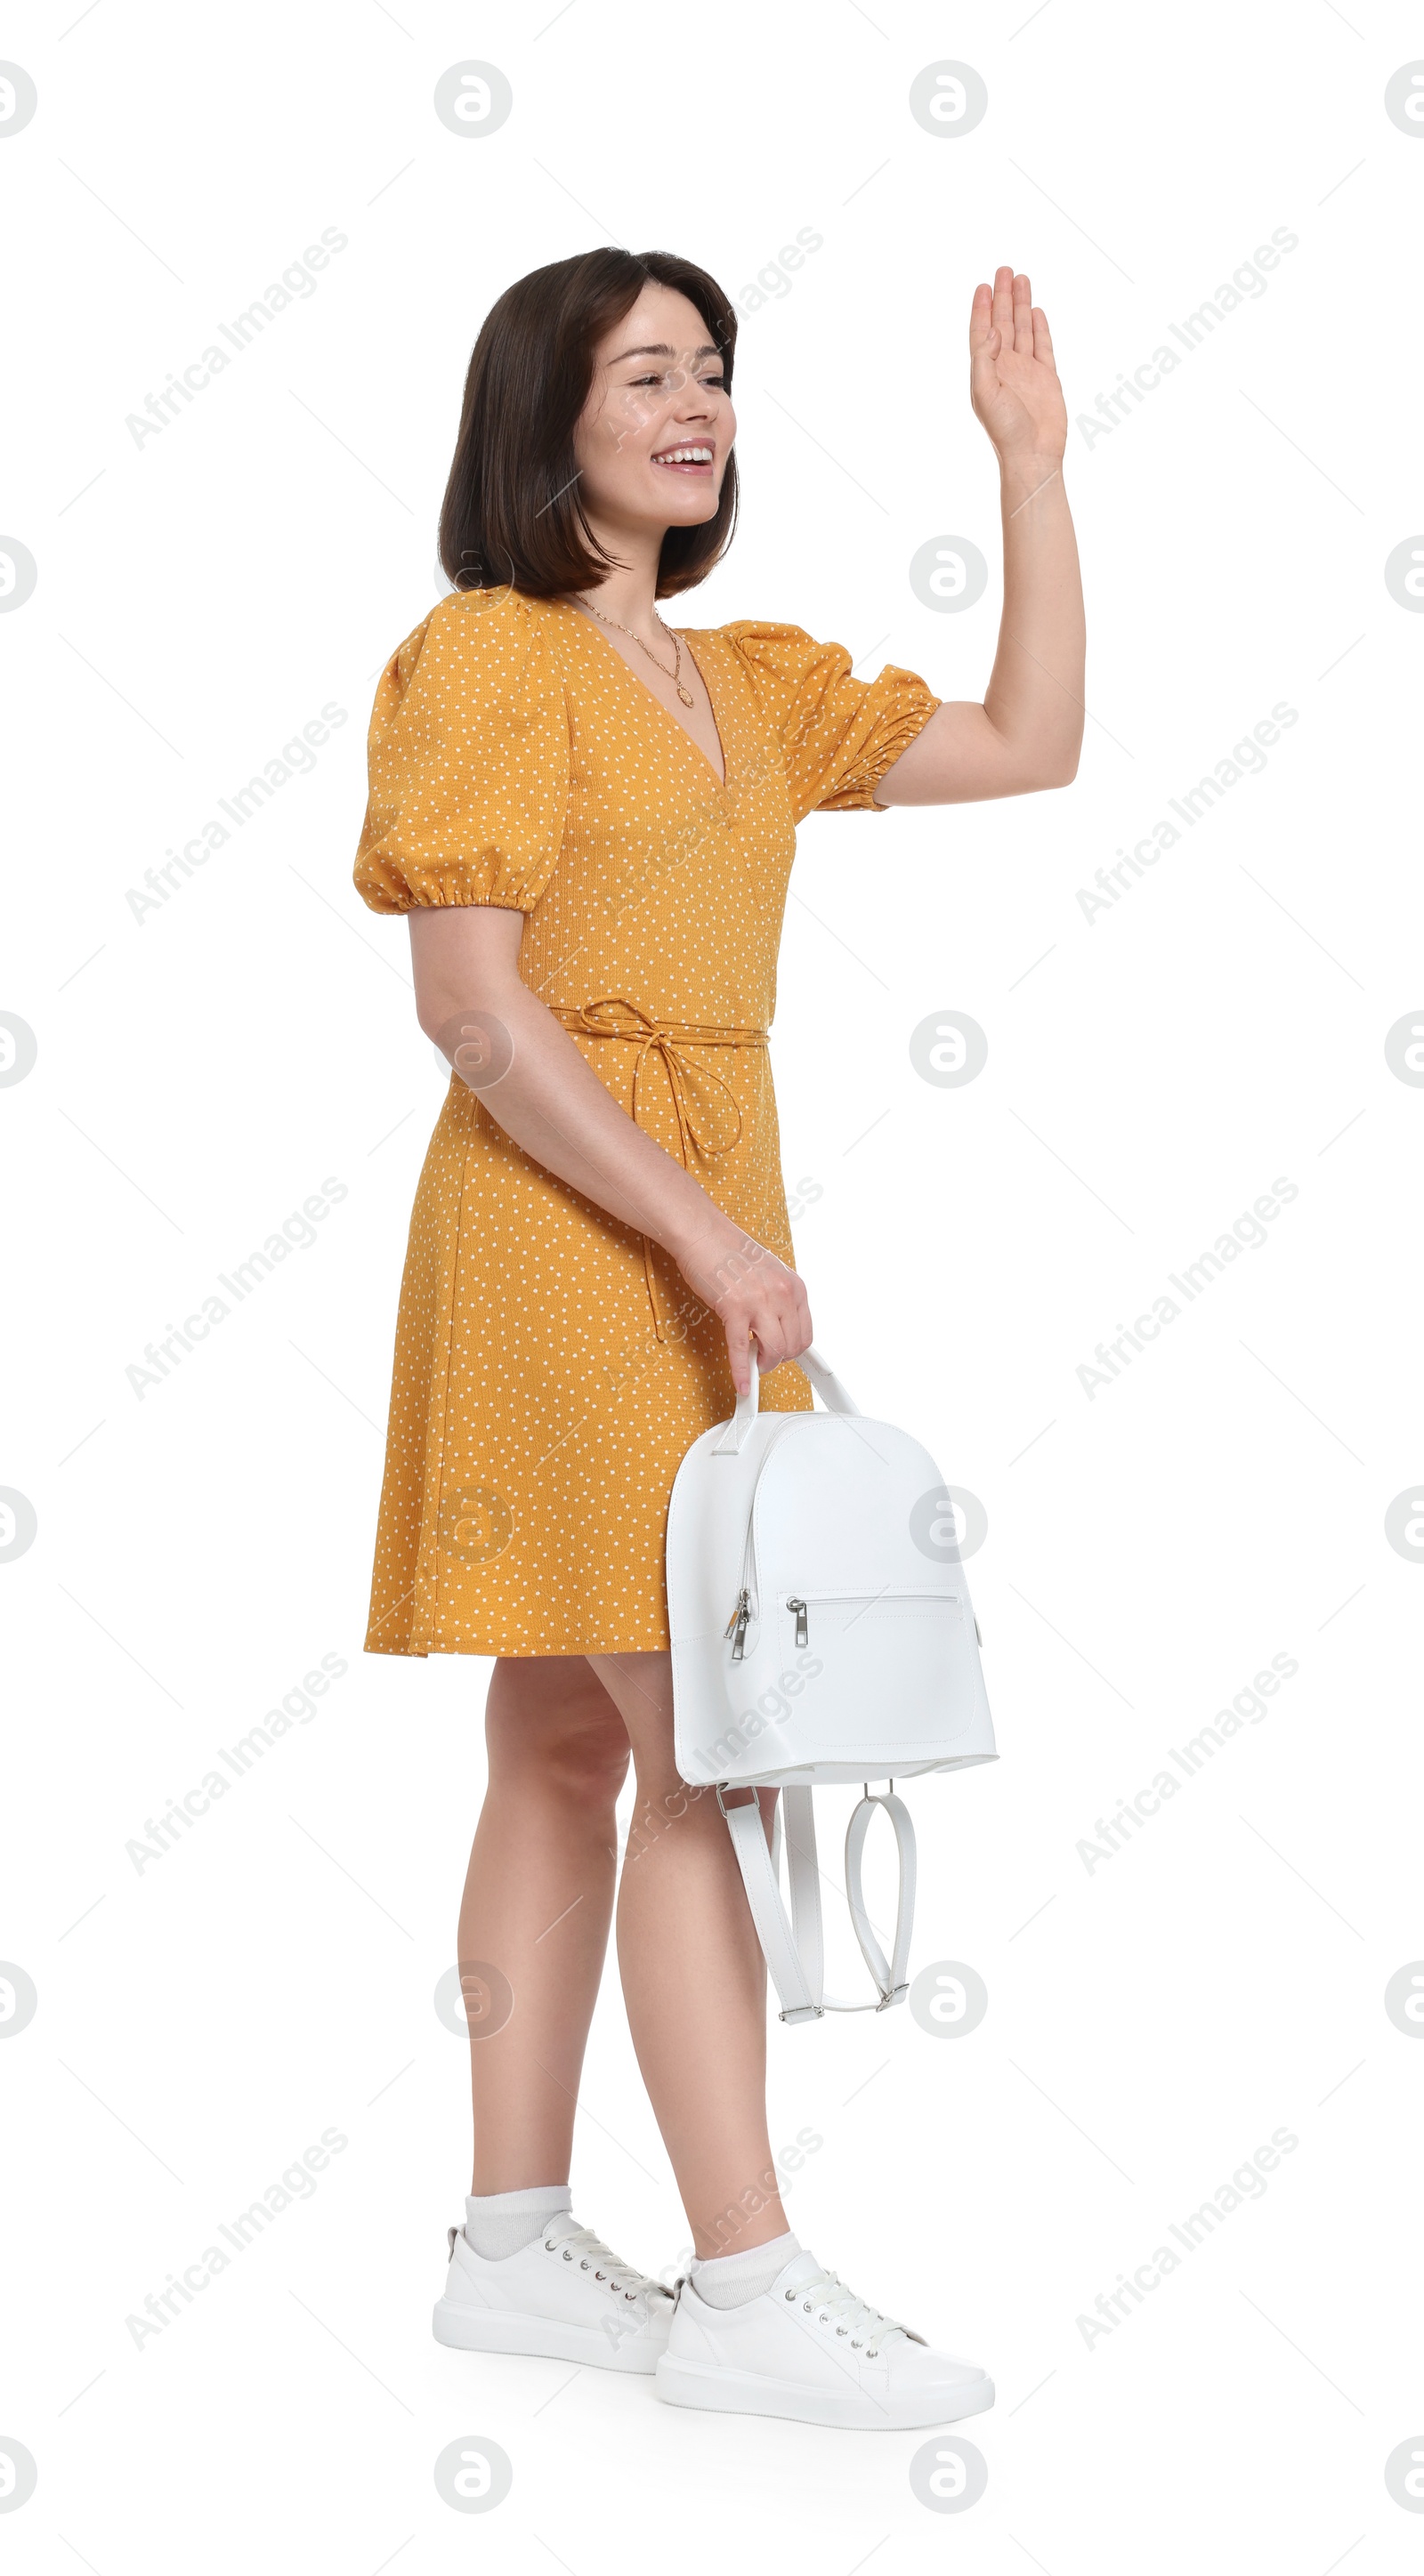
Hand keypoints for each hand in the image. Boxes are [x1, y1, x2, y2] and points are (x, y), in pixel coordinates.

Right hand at [674, 1219, 811, 1395]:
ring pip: (774, 1351)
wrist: (704, 1234)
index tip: (785, 1357)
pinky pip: (740, 1349)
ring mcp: (759, 1302)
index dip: (794, 1350)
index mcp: (794, 1287)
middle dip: (779, 1359)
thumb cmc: (731, 1252)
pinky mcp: (733, 1308)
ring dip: (764, 1365)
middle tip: (764, 1360)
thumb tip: (777, 1328)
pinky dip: (742, 1372)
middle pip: (793, 1346)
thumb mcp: (769, 1274)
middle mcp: (782, 1294)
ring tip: (753, 1362)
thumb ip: (778, 1301)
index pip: (805, 1333)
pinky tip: (742, 1383)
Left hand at [969, 266, 1066, 468]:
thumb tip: (993, 331)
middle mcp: (1005, 367)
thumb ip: (984, 359)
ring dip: (1021, 305)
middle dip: (1003, 296)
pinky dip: (1039, 328)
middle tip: (1004, 269)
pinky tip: (1036, 311)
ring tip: (1021, 279)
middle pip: (1003, 323)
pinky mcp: (1047, 377)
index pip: (982, 332)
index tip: (983, 285)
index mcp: (986, 370)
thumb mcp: (985, 393)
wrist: (1033, 455)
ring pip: (1023, 329)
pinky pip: (1043, 345)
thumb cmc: (1005, 430)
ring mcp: (1027, 371)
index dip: (982, 308)